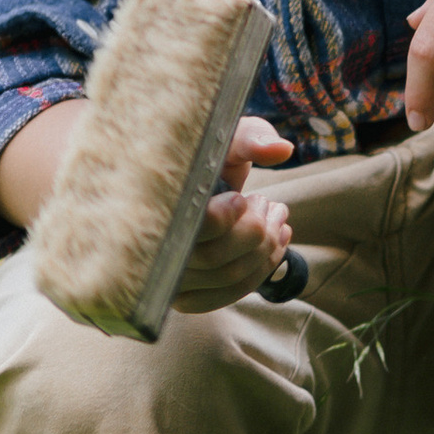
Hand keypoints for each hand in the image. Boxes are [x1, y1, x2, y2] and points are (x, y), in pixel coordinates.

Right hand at [169, 115, 296, 311]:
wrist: (191, 176)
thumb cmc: (208, 152)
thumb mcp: (226, 136)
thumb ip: (251, 138)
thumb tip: (282, 150)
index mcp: (157, 200)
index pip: (190, 227)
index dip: (225, 217)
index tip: (242, 197)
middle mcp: (151, 244)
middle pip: (213, 258)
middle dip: (256, 231)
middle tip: (273, 204)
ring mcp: (164, 274)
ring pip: (225, 278)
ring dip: (265, 250)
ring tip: (279, 220)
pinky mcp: (182, 291)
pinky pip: (223, 297)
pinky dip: (259, 273)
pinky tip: (277, 247)